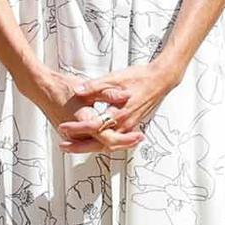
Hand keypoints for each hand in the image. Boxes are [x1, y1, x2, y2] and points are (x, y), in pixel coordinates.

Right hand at [31, 69, 144, 155]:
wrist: (42, 89)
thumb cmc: (62, 87)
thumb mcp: (88, 86)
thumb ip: (108, 93)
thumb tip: (124, 96)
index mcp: (84, 120)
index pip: (108, 138)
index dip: (125, 139)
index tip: (137, 136)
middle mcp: (79, 132)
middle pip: (105, 146)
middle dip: (123, 143)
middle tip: (138, 139)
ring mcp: (74, 135)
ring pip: (98, 145)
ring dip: (114, 142)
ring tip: (130, 138)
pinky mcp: (72, 134)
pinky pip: (90, 141)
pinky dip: (102, 139)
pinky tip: (112, 134)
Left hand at [61, 59, 179, 150]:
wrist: (161, 80)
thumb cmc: (141, 78)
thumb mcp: (115, 78)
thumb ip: (95, 86)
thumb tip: (78, 90)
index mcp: (120, 113)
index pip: (94, 126)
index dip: (77, 128)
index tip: (63, 127)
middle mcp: (125, 124)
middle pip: (100, 143)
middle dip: (80, 147)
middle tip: (63, 146)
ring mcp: (130, 127)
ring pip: (108, 144)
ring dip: (90, 147)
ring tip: (73, 146)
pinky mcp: (132, 126)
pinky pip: (115, 140)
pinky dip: (102, 143)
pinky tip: (93, 141)